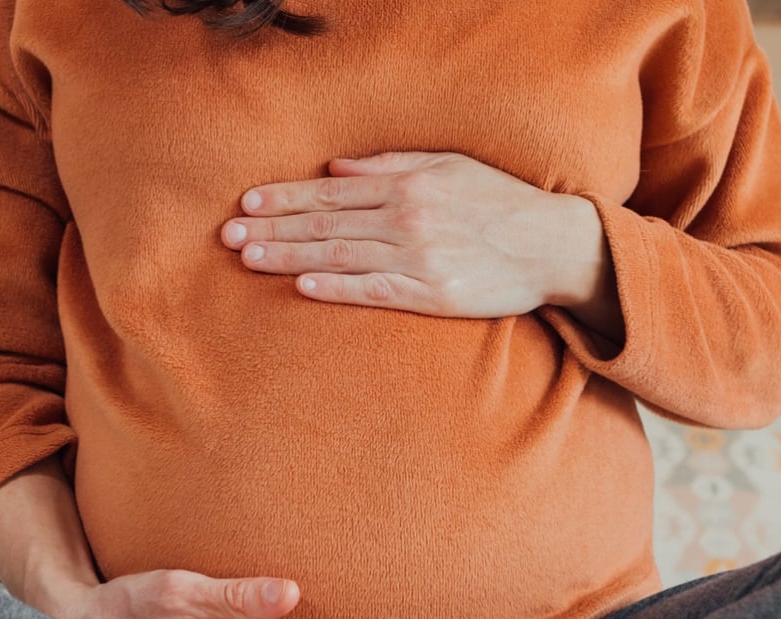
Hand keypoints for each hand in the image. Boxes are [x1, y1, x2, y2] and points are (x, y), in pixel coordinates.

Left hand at [220, 152, 609, 319]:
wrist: (553, 246)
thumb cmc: (500, 203)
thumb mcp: (449, 166)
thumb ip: (390, 164)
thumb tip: (335, 167)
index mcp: (408, 184)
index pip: (331, 191)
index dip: (284, 197)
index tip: (246, 205)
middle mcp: (407, 217)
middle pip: (326, 222)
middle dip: (272, 229)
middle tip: (228, 237)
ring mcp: (419, 257)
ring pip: (340, 255)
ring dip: (290, 256)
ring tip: (250, 259)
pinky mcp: (432, 293)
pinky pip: (374, 290)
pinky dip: (337, 287)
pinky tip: (303, 285)